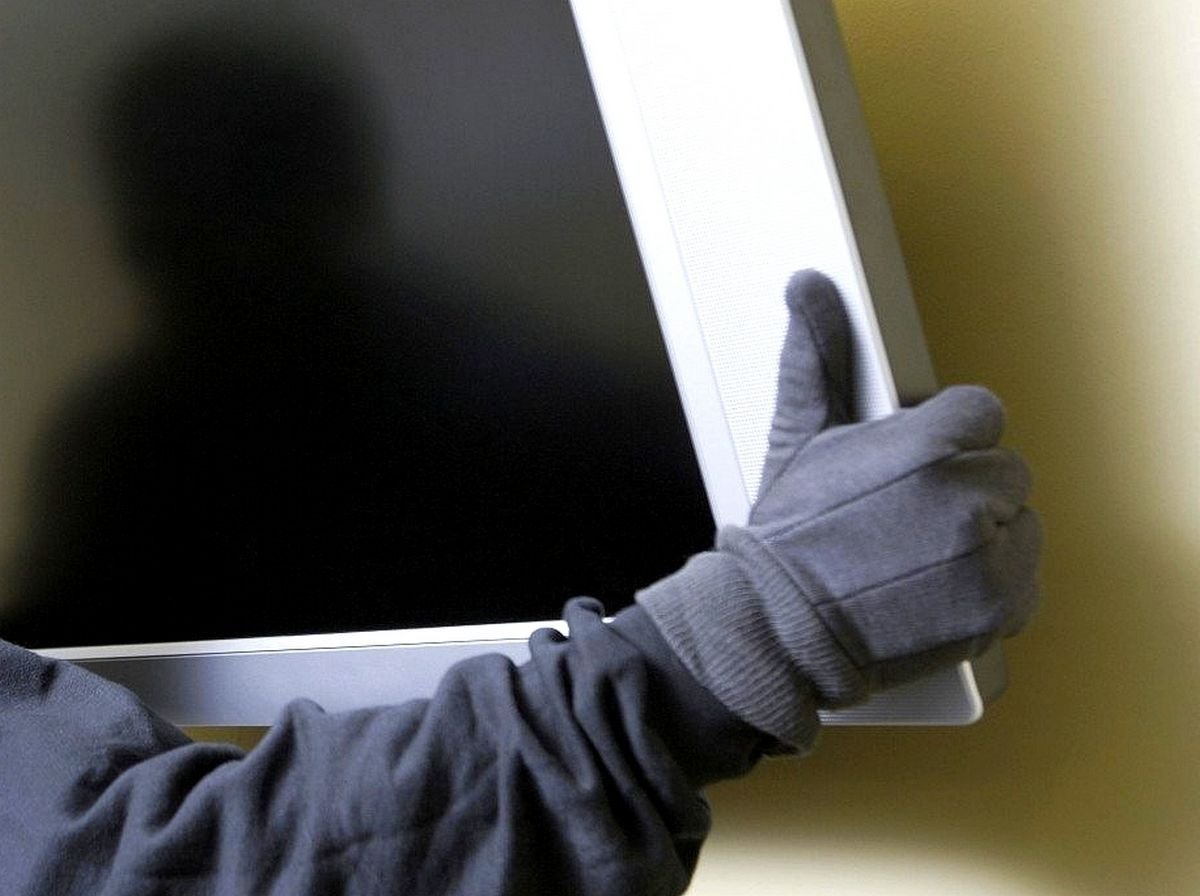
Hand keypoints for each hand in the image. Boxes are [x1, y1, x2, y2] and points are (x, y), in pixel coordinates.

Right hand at [726, 270, 1041, 700]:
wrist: (780, 629)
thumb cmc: (788, 537)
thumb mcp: (798, 438)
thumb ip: (816, 356)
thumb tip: (807, 285)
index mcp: (925, 446)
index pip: (981, 413)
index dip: (944, 441)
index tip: (912, 472)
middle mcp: (965, 499)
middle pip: (1003, 471)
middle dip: (963, 490)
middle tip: (908, 522)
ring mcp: (989, 557)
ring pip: (1019, 524)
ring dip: (983, 537)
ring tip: (921, 560)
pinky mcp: (1001, 607)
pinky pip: (1026, 578)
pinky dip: (992, 587)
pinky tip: (940, 590)